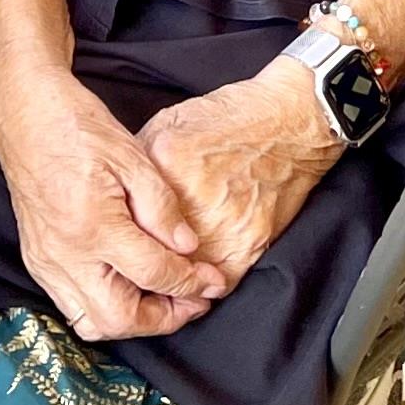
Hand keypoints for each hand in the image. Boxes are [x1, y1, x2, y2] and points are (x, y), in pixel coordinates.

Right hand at [0, 69, 231, 341]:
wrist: (26, 118)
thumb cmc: (79, 129)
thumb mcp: (133, 157)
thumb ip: (163, 208)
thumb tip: (187, 248)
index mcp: (94, 225)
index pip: (153, 274)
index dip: (191, 283)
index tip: (213, 281)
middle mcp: (66, 254)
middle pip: (120, 318)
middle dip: (163, 317)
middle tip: (192, 299)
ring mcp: (47, 262)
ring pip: (93, 323)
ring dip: (133, 320)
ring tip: (162, 297)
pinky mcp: (37, 261)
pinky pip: (72, 306)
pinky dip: (104, 308)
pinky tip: (126, 285)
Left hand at [137, 62, 342, 294]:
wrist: (289, 123)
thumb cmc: (231, 120)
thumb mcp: (170, 124)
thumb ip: (141, 164)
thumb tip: (120, 198)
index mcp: (162, 165)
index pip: (125, 215)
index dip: (118, 232)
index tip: (115, 242)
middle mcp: (189, 200)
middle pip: (149, 248)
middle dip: (140, 259)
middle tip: (134, 268)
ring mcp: (221, 226)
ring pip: (180, 274)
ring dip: (172, 279)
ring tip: (167, 275)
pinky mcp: (249, 244)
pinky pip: (217, 284)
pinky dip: (206, 285)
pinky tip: (199, 276)